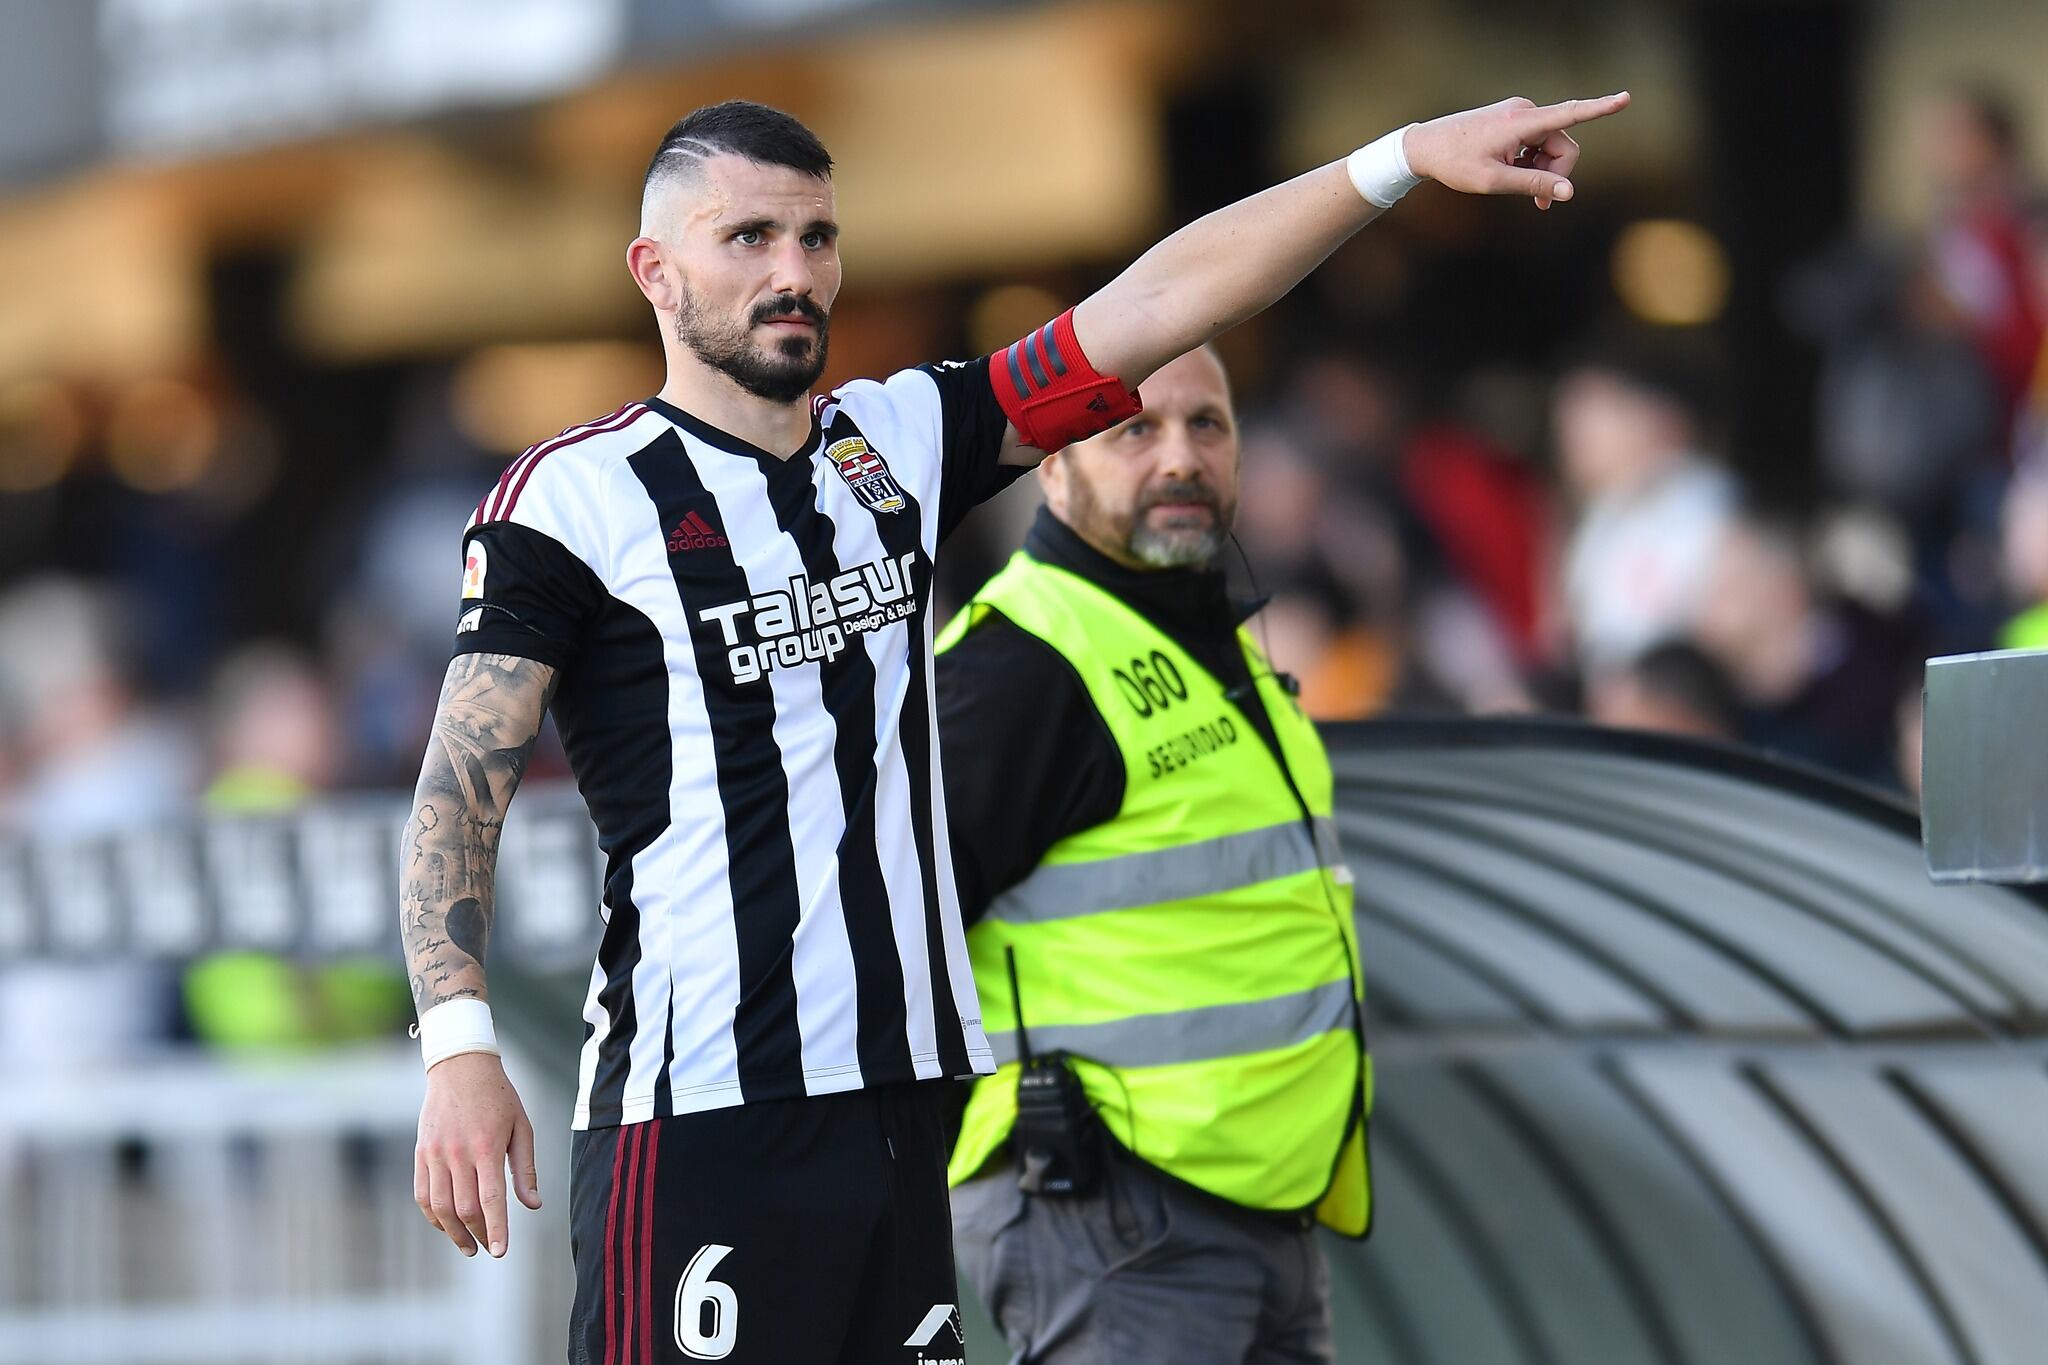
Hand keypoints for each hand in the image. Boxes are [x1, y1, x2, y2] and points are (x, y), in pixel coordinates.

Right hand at [414, 1051, 541, 1257]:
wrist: (460, 1067)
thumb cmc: (499, 1097)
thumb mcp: (521, 1127)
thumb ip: (525, 1169)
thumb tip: (533, 1205)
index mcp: (487, 1147)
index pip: (490, 1200)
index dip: (496, 1230)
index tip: (501, 1252)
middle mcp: (457, 1153)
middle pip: (465, 1209)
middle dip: (479, 1235)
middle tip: (491, 1248)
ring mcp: (435, 1154)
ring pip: (440, 1207)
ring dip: (454, 1233)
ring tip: (469, 1247)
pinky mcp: (421, 1153)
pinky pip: (422, 1195)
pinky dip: (433, 1216)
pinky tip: (448, 1226)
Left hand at [1404, 92, 1630, 210]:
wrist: (1424, 147)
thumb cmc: (1455, 164)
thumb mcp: (1494, 181)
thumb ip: (1533, 184)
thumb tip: (1569, 192)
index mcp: (1521, 122)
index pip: (1569, 114)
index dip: (1600, 109)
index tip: (1626, 99)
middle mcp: (1525, 111)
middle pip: (1563, 145)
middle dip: (1556, 173)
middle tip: (1538, 204)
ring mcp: (1519, 114)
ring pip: (1551, 146)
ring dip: (1543, 170)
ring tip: (1520, 189)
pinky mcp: (1514, 120)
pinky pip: (1537, 143)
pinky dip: (1532, 162)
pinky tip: (1512, 172)